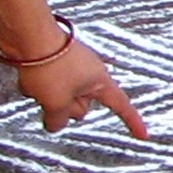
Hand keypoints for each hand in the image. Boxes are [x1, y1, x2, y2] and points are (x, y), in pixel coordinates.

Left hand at [15, 38, 145, 138]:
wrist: (29, 37)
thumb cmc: (50, 63)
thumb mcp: (57, 103)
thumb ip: (58, 120)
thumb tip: (53, 125)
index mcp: (100, 80)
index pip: (121, 105)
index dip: (132, 121)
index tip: (143, 135)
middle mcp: (88, 73)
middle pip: (81, 107)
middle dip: (65, 108)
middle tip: (53, 98)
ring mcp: (69, 67)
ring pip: (60, 98)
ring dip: (47, 98)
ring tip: (38, 85)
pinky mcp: (51, 62)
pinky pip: (46, 86)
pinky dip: (36, 87)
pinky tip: (30, 78)